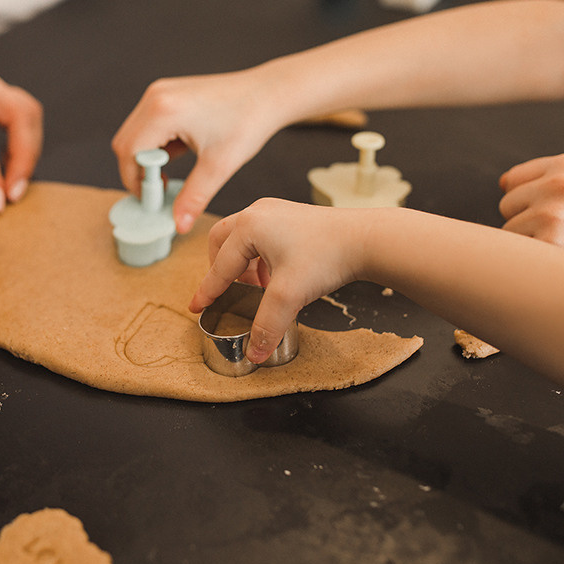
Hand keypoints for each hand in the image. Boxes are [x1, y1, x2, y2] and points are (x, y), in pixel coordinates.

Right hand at [112, 72, 283, 233]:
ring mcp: (160, 92)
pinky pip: (147, 124)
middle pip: (125, 143)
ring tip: (169, 176)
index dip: (136, 181)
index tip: (153, 200)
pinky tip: (178, 156)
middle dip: (137, 172)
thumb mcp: (219, 166)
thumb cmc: (248, 121)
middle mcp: (156, 97)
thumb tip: (178, 224)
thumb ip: (194, 197)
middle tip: (159, 192)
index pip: (130, 153)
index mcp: (164, 111)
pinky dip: (155, 145)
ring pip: (134, 134)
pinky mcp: (167, 93)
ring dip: (145, 159)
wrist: (268, 94)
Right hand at [189, 199, 368, 362]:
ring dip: (242, 263)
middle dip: (219, 269)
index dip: (207, 291)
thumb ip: (266, 326)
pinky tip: (275, 276)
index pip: (219, 266)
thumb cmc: (327, 257)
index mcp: (248, 226)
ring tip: (254, 287)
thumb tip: (253, 352)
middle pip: (222, 241)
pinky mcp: (292, 216)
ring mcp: (276, 211)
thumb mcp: (289, 296)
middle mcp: (257, 213)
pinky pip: (262, 236)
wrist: (367, 239)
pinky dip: (260, 257)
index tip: (196, 306)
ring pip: (243, 238)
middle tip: (225, 292)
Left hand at [499, 152, 563, 273]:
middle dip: (527, 219)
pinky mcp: (548, 242)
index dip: (530, 200)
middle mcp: (561, 183)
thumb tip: (503, 183)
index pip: (513, 180)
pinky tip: (561, 257)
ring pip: (508, 229)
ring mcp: (553, 212)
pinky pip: (514, 251)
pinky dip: (531, 259)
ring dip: (529, 241)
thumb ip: (543, 179)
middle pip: (507, 204)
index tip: (559, 209)